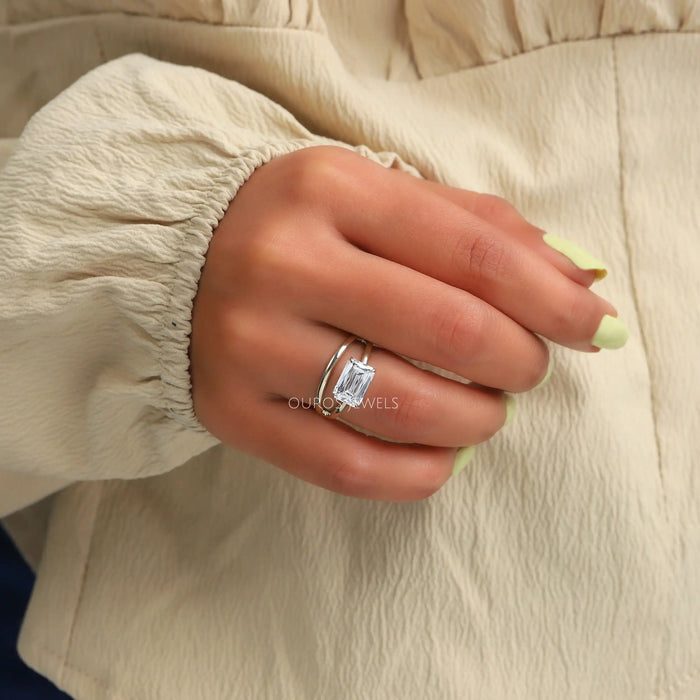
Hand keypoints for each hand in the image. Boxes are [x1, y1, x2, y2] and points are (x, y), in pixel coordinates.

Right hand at [189, 146, 618, 501]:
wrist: (175, 257)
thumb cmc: (299, 224)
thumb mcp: (379, 195)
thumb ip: (479, 229)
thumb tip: (575, 281)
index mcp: (331, 190)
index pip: (474, 252)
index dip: (550, 300)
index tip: (592, 328)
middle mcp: (284, 264)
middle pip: (447, 329)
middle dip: (517, 362)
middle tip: (525, 370)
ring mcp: (252, 344)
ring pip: (401, 405)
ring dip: (474, 421)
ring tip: (485, 413)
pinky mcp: (233, 411)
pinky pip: (344, 465)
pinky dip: (416, 474)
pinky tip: (442, 459)